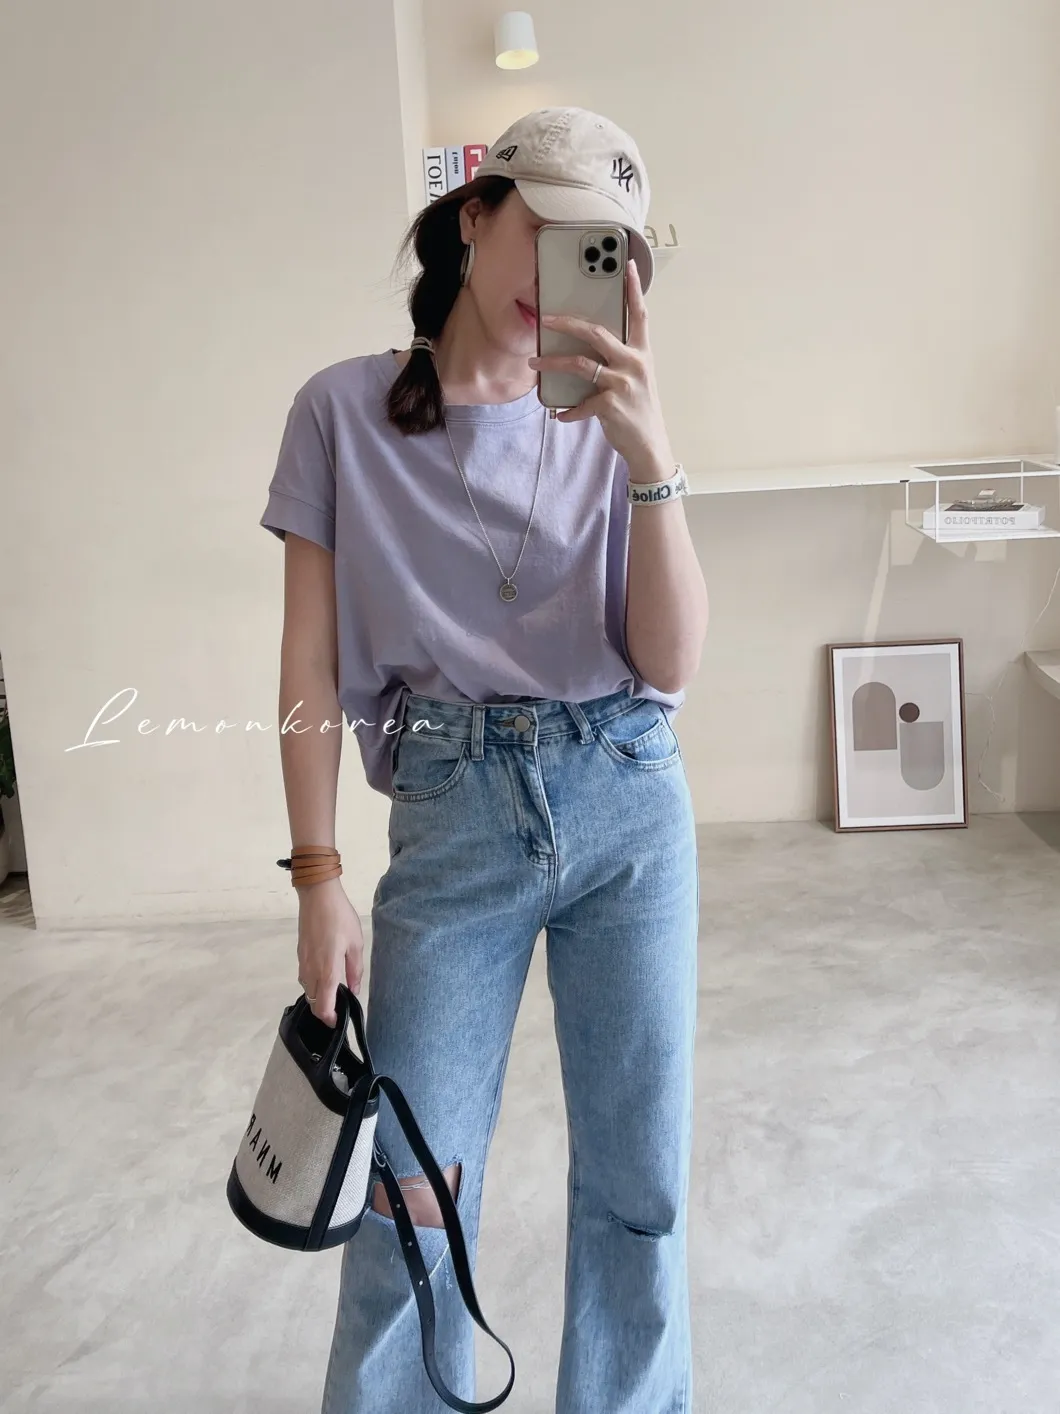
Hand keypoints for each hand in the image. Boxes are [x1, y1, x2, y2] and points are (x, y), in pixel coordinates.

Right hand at [296, 877, 364, 1026]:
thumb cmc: (340, 918)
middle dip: (324, 1010)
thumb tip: (353, 990)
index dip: (330, 1019)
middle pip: (313, 1002)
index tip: (339, 1021)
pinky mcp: (300, 954)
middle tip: (339, 1008)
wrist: (317, 896)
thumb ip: (354, 970)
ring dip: (318, 997)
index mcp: (327, 971)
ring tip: (334, 992)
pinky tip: (325, 975)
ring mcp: (303, 962)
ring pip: (307, 990)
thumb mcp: (356, 944)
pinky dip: (313, 984)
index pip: (323, 1006)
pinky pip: (305, 977)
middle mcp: (311, 971)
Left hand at [528, 257, 673, 473]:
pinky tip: (559, 415)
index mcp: (641, 353)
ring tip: (534, 364)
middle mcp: (634, 363)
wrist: (649, 444)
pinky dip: (567, 410)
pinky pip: (580, 403)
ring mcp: (622, 383)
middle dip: (567, 323)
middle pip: (596, 333)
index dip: (634, 289)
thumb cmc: (638, 409)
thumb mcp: (636, 378)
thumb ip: (618, 360)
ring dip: (553, 364)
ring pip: (580, 364)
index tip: (629, 265)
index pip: (639, 314)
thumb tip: (586, 347)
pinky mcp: (611, 405)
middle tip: (545, 319)